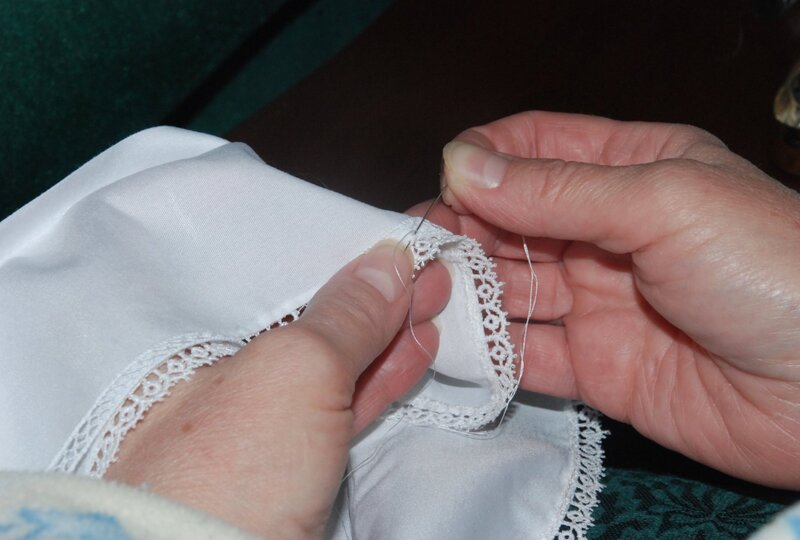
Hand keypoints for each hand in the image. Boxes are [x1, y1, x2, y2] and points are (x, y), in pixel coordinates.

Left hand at [106, 242, 450, 537]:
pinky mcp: (302, 475)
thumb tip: (389, 261)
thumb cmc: (234, 471)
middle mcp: (232, 389)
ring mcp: (269, 435)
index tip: (403, 250)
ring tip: (438, 298)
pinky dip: (386, 378)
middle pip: (321, 328)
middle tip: (437, 269)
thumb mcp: (293, 372)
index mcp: (204, 354)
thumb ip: (343, 316)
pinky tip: (416, 350)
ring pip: (341, 370)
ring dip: (394, 333)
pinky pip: (349, 410)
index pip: (288, 292)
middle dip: (383, 297)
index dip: (351, 269)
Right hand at [422, 111, 799, 488]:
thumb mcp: (663, 201)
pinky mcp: (598, 370)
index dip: (486, 159)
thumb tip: (463, 163)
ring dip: (469, 288)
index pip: (539, 147)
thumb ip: (557, 189)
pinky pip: (530, 354)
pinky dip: (492, 351)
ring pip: (514, 287)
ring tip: (423, 292)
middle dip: (465, 227)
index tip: (443, 180)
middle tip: (420, 247)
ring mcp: (601, 304)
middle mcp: (611, 234)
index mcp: (634, 170)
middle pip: (514, 220)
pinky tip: (457, 342)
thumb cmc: (767, 269)